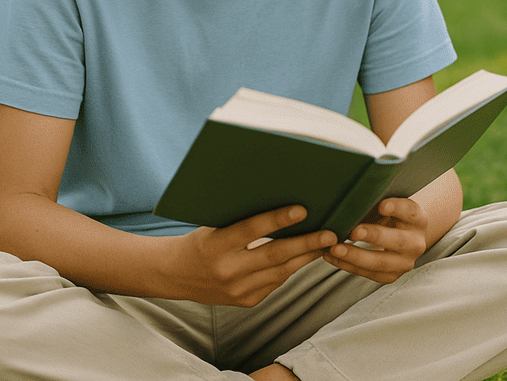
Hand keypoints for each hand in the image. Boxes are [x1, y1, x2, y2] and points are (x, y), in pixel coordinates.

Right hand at [164, 206, 336, 307]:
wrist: (174, 275)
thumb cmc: (198, 241)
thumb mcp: (213, 225)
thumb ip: (242, 219)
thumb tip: (281, 205)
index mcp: (215, 245)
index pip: (251, 230)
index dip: (278, 220)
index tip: (303, 209)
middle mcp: (227, 270)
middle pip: (275, 255)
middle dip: (307, 243)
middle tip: (331, 233)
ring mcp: (237, 290)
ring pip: (281, 272)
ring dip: (307, 257)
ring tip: (327, 243)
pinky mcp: (246, 302)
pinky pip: (275, 283)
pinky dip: (291, 268)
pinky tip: (305, 256)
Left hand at [321, 198, 428, 283]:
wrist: (400, 235)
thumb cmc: (387, 214)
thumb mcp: (387, 204)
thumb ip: (375, 200)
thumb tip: (352, 196)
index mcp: (418, 219)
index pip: (410, 211)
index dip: (397, 208)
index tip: (381, 205)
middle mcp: (416, 243)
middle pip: (398, 240)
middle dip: (375, 236)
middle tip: (353, 231)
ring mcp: (405, 262)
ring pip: (381, 262)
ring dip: (356, 256)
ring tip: (335, 249)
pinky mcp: (391, 275)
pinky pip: (368, 273)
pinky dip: (347, 264)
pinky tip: (330, 256)